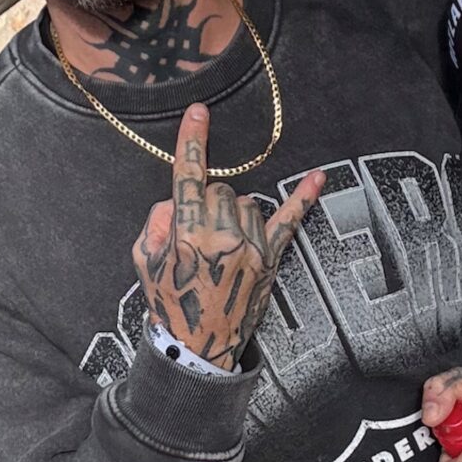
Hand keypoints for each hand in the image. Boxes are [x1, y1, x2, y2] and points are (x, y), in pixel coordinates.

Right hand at [134, 108, 325, 373]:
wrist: (198, 349)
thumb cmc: (168, 304)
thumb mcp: (142, 264)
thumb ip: (154, 223)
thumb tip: (174, 202)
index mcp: (186, 236)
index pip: (189, 178)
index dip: (192, 143)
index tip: (198, 112)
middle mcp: (223, 238)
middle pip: (221, 189)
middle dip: (208, 200)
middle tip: (199, 233)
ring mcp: (251, 249)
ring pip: (246, 202)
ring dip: (234, 212)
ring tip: (222, 244)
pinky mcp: (271, 260)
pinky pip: (290, 222)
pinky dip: (304, 198)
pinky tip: (319, 176)